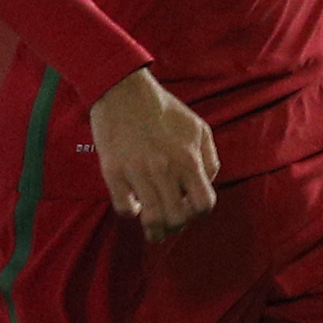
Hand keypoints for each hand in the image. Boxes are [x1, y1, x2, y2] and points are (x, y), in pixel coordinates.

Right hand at [86, 68, 216, 239]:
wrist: (123, 90)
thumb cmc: (164, 109)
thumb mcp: (199, 128)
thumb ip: (209, 159)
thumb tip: (206, 185)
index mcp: (188, 159)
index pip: (203, 205)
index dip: (198, 212)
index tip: (190, 208)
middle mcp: (164, 169)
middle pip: (177, 219)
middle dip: (176, 226)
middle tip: (170, 223)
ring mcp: (137, 171)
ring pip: (151, 219)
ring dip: (154, 231)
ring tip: (152, 231)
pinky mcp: (112, 171)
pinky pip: (123, 207)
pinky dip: (131, 212)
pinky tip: (133, 205)